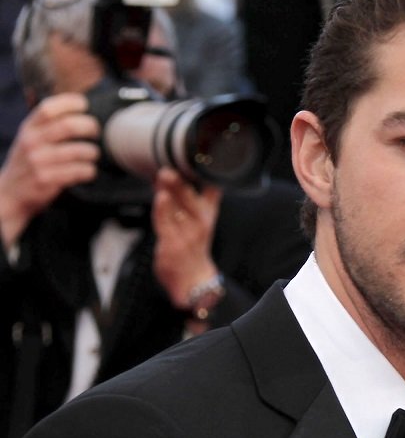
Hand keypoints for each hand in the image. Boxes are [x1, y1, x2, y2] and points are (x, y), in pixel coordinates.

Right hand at [0, 93, 98, 246]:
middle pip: (69, 126)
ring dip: (93, 152)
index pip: (48, 108)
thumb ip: (48, 124)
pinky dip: (89, 171)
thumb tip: (79, 106)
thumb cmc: (28, 162)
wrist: (9, 194)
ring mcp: (38, 162)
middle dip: (90, 127)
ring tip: (92, 155)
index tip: (84, 105)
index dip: (70, 103)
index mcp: (28, 128)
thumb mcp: (30, 138)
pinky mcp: (47, 180)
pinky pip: (80, 171)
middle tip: (96, 132)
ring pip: (80, 150)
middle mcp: (31, 142)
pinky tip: (88, 171)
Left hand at [151, 168, 221, 308]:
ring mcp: (188, 233)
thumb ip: (187, 198)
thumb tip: (166, 174)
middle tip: (171, 168)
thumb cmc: (192, 248)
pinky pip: (166, 223)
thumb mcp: (199, 221)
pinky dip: (162, 209)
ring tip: (163, 176)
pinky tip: (160, 197)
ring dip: (169, 192)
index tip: (197, 158)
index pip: (212, 190)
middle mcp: (201, 222)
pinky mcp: (173, 243)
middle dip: (181, 182)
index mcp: (208, 213)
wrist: (193, 280)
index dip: (207, 174)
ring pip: (177, 208)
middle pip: (191, 197)